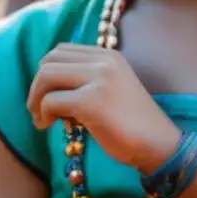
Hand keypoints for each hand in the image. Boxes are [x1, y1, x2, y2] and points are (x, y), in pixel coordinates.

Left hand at [26, 43, 180, 173]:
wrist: (161, 146)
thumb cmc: (131, 124)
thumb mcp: (108, 90)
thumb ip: (83, 79)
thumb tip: (42, 84)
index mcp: (107, 56)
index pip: (60, 51)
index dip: (45, 72)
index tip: (46, 94)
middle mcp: (104, 61)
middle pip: (49, 61)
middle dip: (36, 85)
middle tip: (37, 109)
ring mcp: (99, 79)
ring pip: (46, 76)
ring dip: (35, 99)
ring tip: (41, 119)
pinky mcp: (92, 102)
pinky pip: (51, 101)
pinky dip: (43, 114)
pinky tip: (48, 125)